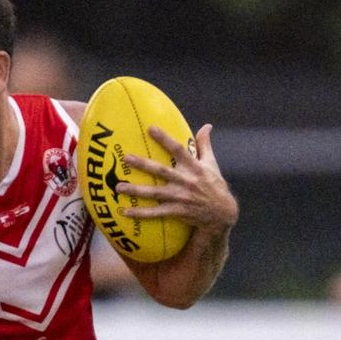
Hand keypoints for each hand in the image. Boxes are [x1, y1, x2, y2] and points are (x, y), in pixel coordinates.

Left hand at [116, 124, 237, 230]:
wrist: (222, 213)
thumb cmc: (215, 185)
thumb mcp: (212, 164)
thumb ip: (205, 144)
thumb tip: (207, 126)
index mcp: (194, 167)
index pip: (178, 149)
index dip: (164, 139)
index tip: (150, 128)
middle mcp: (186, 181)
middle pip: (161, 171)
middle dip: (143, 164)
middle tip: (126, 158)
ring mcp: (181, 197)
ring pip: (155, 193)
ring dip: (136, 190)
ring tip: (118, 187)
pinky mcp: (177, 211)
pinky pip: (156, 213)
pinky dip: (141, 213)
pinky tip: (125, 212)